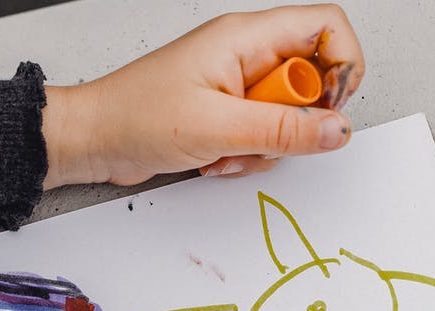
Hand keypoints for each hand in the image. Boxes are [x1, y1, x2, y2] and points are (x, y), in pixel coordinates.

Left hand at [41, 4, 365, 186]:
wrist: (92, 140)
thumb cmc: (134, 117)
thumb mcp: (217, 127)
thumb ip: (283, 130)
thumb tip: (337, 130)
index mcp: (245, 37)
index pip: (325, 26)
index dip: (342, 66)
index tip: (328, 109)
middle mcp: (244, 55)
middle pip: (310, 80)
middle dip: (293, 122)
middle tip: (260, 136)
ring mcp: (234, 86)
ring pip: (287, 116)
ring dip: (265, 146)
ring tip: (225, 151)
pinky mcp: (224, 114)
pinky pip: (261, 135)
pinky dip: (245, 155)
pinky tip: (213, 159)